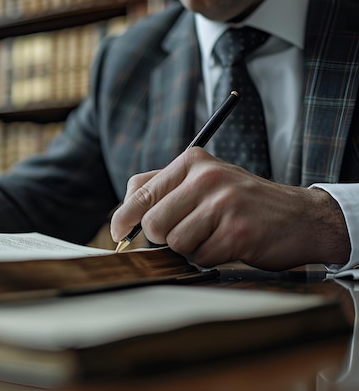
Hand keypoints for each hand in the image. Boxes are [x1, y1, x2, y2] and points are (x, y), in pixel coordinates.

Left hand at [110, 148, 350, 270]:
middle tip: (188, 232)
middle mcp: (206, 177)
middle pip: (153, 222)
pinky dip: (211, 258)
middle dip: (163, 237)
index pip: (140, 190)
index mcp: (193, 161)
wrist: (301, 216)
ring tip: (214, 235)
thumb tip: (123, 219)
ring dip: (191, 249)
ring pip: (175, 243)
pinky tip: (230, 244)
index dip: (123, 217)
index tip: (119, 232)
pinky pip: (200, 258)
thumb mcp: (205, 182)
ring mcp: (223, 204)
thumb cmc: (243, 202)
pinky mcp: (237, 232)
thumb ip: (165, 191)